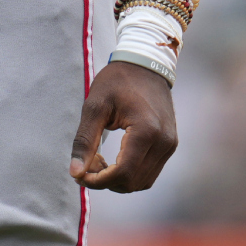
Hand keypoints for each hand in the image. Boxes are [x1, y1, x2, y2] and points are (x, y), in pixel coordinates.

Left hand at [69, 60, 176, 191]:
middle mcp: (164, 142)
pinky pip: (149, 173)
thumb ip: (85, 140)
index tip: (80, 175)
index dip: (98, 181)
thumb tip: (75, 173)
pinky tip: (114, 159)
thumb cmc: (118, 80)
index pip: (122, 173)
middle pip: (132, 182)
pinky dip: (129, 174)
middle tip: (87, 164)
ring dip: (117, 180)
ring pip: (142, 182)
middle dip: (105, 181)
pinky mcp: (170, 145)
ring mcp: (170, 145)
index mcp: (147, 130)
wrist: (146, 63)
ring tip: (99, 161)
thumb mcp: (95, 105)